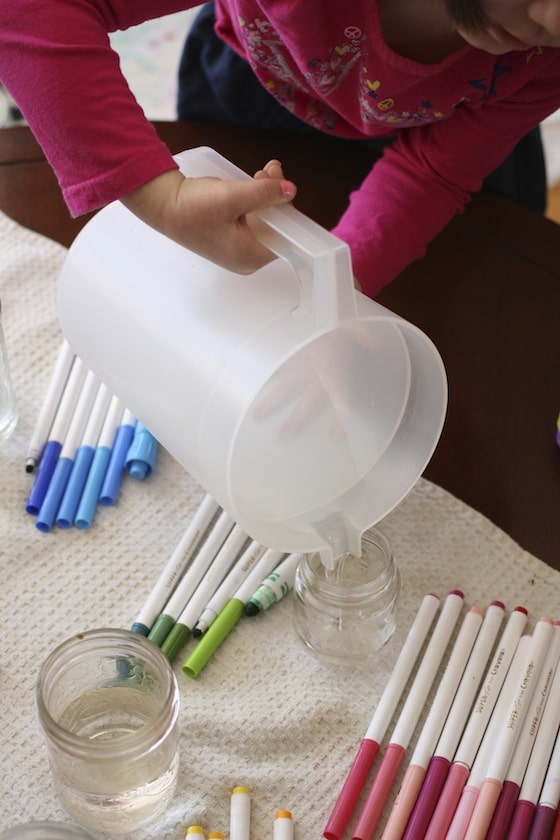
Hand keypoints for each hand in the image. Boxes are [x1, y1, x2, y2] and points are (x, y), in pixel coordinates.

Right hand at [121, 161, 295, 274]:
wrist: (161, 203)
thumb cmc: (191, 208)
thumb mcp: (233, 197)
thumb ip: (266, 193)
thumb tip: (290, 190)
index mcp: (250, 257)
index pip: (286, 237)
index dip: (288, 211)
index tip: (285, 187)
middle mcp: (245, 257)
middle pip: (276, 227)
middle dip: (277, 197)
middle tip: (271, 172)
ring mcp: (236, 247)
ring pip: (264, 220)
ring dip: (266, 194)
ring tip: (262, 172)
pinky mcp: (228, 235)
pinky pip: (251, 218)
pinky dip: (254, 200)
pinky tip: (251, 182)